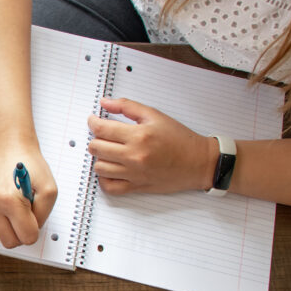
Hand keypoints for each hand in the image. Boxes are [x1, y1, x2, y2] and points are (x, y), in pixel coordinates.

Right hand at [0, 140, 56, 247]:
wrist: (7, 145)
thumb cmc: (28, 163)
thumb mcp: (49, 189)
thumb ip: (44, 215)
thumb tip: (33, 230)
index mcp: (9, 200)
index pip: (27, 237)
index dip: (35, 229)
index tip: (35, 216)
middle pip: (10, 242)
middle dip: (22, 233)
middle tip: (28, 215)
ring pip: (0, 235)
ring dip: (12, 226)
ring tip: (17, 206)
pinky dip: (3, 218)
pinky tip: (7, 201)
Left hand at [87, 97, 218, 194]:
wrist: (198, 162)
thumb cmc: (179, 138)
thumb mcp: (154, 115)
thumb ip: (127, 106)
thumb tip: (104, 102)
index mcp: (139, 135)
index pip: (101, 129)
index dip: (92, 122)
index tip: (94, 120)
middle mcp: (134, 156)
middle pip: (96, 148)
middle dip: (95, 139)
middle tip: (103, 135)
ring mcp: (134, 173)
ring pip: (99, 167)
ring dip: (99, 158)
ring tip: (108, 151)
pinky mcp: (136, 187)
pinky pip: (109, 187)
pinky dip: (104, 179)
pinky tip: (110, 169)